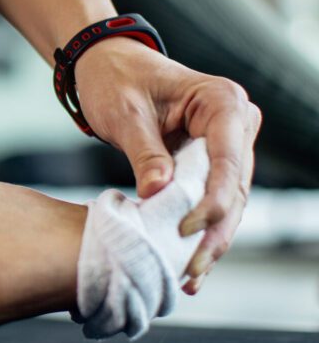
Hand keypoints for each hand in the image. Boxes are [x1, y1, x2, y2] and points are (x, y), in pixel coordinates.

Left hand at [73, 37, 260, 292]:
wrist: (106, 65)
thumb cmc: (114, 79)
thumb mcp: (124, 113)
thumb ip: (144, 153)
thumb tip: (158, 195)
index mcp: (222, 100)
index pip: (227, 162)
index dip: (211, 202)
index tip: (185, 230)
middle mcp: (237, 122)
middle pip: (235, 188)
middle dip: (213, 232)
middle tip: (190, 271)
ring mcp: (230, 143)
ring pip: (229, 202)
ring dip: (210, 240)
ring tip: (190, 277)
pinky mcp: (213, 161)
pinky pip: (213, 200)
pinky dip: (201, 230)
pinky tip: (190, 264)